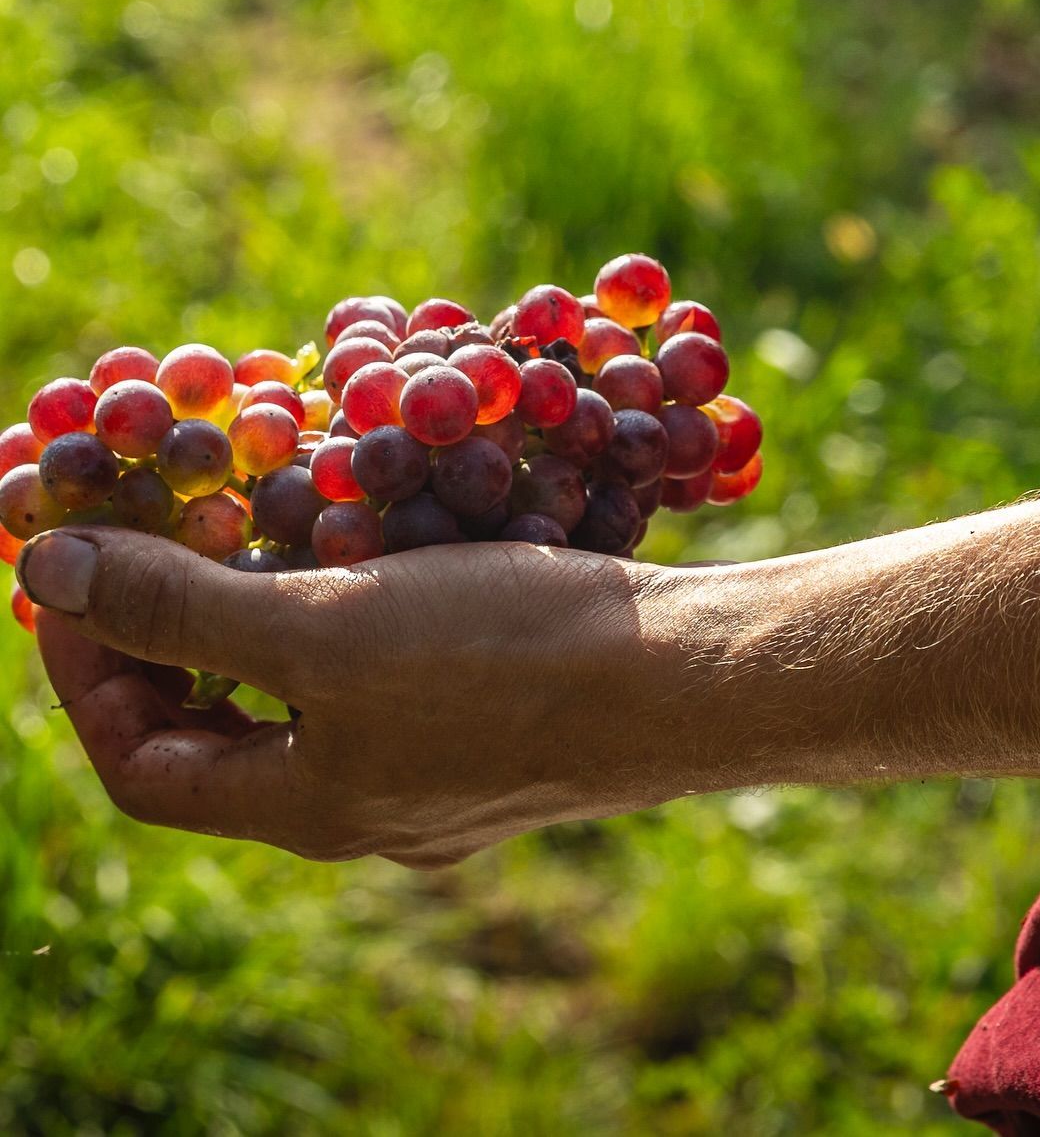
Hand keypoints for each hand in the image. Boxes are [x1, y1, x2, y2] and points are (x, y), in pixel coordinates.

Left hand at [19, 525, 678, 865]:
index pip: (143, 763)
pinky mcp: (494, 718)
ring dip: (264, 611)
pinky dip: (353, 604)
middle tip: (153, 537)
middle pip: (220, 733)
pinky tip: (377, 534)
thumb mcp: (326, 627)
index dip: (85, 668)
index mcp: (307, 806)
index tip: (68, 569)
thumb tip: (45, 569)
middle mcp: (363, 806)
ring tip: (256, 521)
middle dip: (171, 636)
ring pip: (310, 698)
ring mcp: (435, 770)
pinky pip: (388, 671)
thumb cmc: (504, 655)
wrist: (688, 675)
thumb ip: (184, 607)